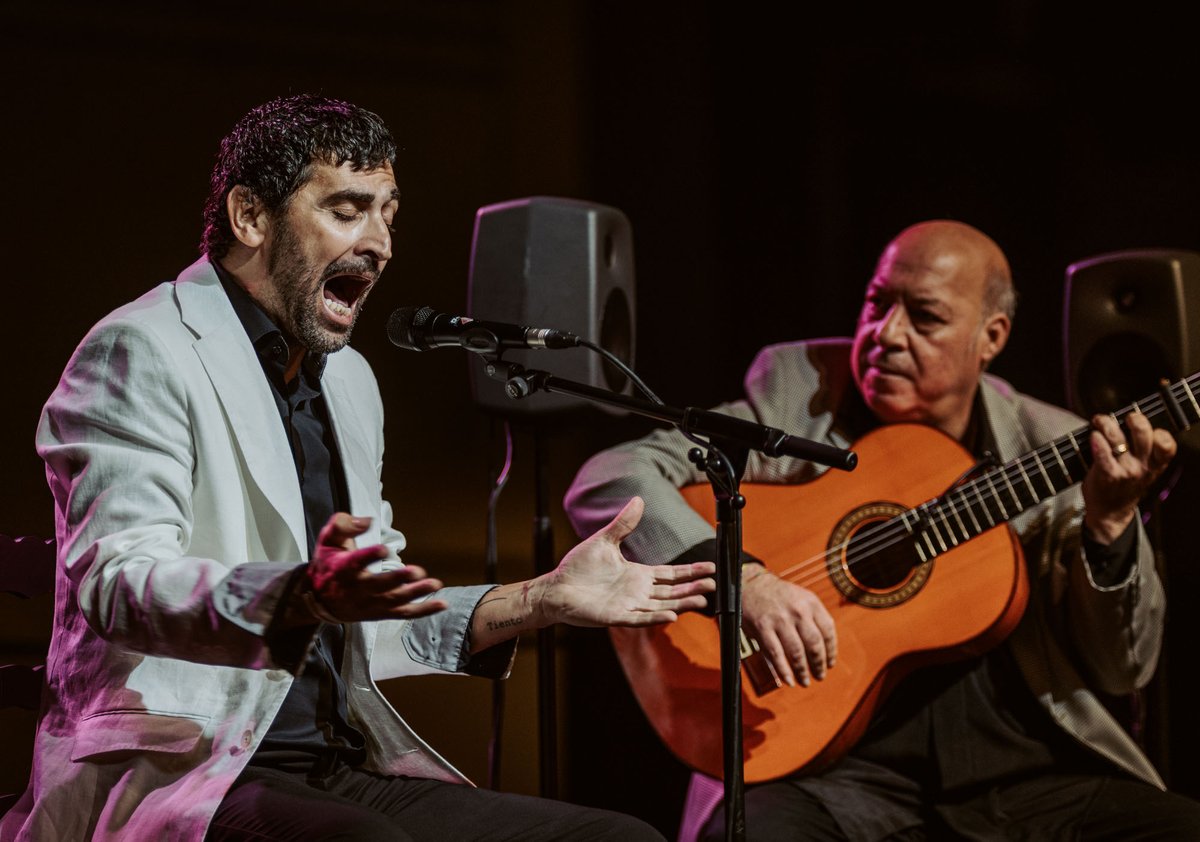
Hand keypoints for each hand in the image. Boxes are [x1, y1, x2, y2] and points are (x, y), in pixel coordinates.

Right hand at [304, 513, 447, 622]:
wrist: (318, 600)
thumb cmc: (328, 564)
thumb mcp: (328, 540)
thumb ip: (344, 525)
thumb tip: (367, 521)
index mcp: (343, 568)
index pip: (356, 562)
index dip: (369, 556)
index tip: (383, 549)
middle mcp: (357, 588)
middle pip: (379, 585)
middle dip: (398, 579)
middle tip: (417, 571)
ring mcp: (371, 603)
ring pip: (394, 600)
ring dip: (416, 593)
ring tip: (435, 584)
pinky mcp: (381, 612)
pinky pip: (403, 613)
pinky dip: (423, 610)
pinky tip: (442, 603)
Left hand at [536, 497, 715, 627]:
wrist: (557, 587)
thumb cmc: (579, 566)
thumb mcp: (605, 540)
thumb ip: (624, 523)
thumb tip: (639, 499)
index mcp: (638, 574)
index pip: (671, 573)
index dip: (690, 571)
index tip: (710, 567)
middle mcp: (638, 591)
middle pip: (673, 591)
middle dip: (693, 588)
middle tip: (714, 585)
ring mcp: (629, 605)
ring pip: (663, 605)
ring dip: (682, 603)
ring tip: (702, 600)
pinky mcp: (617, 616)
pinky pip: (641, 618)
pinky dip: (656, 616)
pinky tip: (673, 615)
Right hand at [742, 566, 836, 687]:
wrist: (751, 584)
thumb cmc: (778, 596)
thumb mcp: (801, 598)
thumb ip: (813, 619)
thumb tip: (825, 650)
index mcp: (811, 602)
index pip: (828, 631)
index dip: (831, 651)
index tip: (830, 664)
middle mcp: (798, 610)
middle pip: (814, 644)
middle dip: (818, 664)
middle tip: (819, 676)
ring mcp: (780, 619)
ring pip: (796, 652)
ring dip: (802, 671)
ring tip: (805, 681)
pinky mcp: (763, 627)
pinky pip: (776, 654)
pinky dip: (784, 670)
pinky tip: (789, 680)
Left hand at [1082, 411, 1175, 543]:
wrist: (1110, 511)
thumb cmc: (1126, 484)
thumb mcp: (1145, 470)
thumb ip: (1145, 451)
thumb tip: (1134, 421)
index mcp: (1156, 464)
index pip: (1166, 444)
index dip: (1158, 430)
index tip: (1144, 424)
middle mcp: (1143, 467)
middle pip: (1143, 435)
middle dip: (1135, 419)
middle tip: (1126, 417)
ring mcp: (1125, 471)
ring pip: (1118, 440)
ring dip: (1107, 424)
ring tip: (1100, 420)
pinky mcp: (1107, 475)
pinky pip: (1103, 455)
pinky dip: (1097, 442)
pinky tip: (1093, 435)